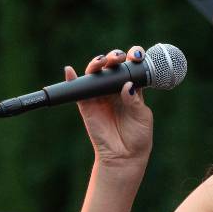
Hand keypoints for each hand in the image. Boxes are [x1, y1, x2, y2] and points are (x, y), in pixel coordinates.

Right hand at [66, 46, 153, 169]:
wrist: (125, 156)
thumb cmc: (138, 136)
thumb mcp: (142, 116)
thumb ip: (135, 100)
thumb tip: (126, 85)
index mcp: (131, 88)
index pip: (131, 66)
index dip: (133, 56)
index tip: (137, 55)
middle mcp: (114, 88)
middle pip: (112, 65)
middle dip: (115, 56)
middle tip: (119, 59)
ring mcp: (100, 95)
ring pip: (95, 73)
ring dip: (97, 63)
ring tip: (101, 62)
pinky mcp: (87, 105)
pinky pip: (77, 90)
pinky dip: (71, 79)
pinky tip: (70, 71)